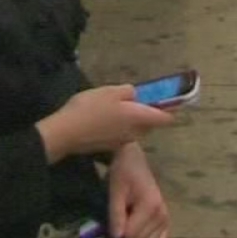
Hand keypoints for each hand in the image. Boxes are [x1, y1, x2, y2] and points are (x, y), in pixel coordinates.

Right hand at [36, 85, 174, 161]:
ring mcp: (122, 141)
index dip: (171, 109)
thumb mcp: (110, 91)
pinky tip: (104, 118)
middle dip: (148, 112)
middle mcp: (135, 133)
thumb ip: (128, 91)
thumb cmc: (91, 108)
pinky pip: (122, 134)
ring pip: (135, 129)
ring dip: (132, 120)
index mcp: (139, 118)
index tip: (171, 100)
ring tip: (117, 106)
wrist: (66, 134)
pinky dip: (119, 126)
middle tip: (136, 99)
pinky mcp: (109, 146)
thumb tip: (135, 95)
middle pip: (149, 124)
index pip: (165, 118)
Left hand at [108, 142, 169, 237]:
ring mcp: (166, 218)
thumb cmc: (122, 174)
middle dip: (126, 237)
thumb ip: (116, 214)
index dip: (118, 232)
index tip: (113, 220)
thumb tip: (117, 237)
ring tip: (130, 223)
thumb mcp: (115, 191)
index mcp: (150, 206)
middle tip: (121, 220)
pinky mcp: (166, 220)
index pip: (131, 235)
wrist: (133, 160)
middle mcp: (162, 214)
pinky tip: (140, 231)